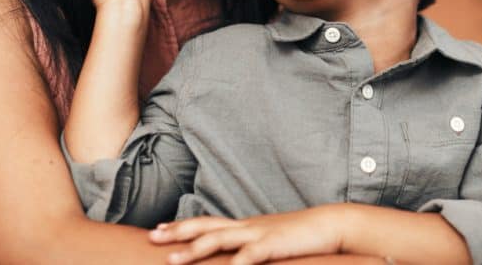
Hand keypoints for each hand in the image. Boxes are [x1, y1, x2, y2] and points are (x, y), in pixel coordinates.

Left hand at [150, 206, 346, 264]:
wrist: (330, 225)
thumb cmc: (300, 236)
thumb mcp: (269, 240)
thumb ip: (250, 246)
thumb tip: (233, 257)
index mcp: (245, 225)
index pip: (207, 222)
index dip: (182, 225)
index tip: (158, 228)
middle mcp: (246, 226)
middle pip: (205, 226)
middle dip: (177, 232)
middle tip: (151, 236)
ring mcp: (258, 234)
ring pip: (220, 238)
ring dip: (194, 248)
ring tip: (172, 259)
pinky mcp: (273, 245)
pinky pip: (250, 255)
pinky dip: (236, 263)